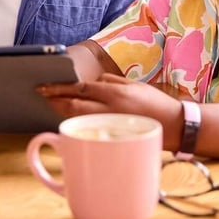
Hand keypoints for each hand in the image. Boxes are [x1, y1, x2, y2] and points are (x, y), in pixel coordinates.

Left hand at [37, 73, 183, 149]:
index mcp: (115, 93)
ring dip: (62, 111)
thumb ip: (111, 82)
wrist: (176, 126)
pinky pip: (89, 128)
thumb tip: (91, 83)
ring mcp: (110, 125)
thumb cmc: (156, 103)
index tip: (44, 86)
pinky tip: (69, 118)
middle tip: (42, 94)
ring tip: (52, 104)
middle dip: (55, 99)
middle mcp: (110, 110)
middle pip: (74, 105)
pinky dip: (77, 122)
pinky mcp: (113, 136)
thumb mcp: (135, 85)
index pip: (80, 88)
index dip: (59, 87)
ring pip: (78, 118)